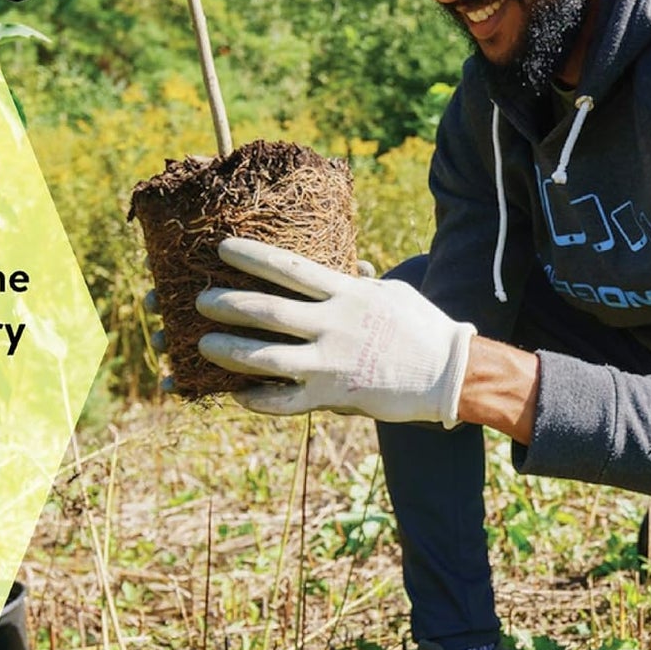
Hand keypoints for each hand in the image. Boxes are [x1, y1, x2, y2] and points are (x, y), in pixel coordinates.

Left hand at [195, 237, 475, 423]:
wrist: (451, 373)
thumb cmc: (422, 327)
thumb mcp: (391, 293)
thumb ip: (362, 284)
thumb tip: (352, 269)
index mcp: (346, 293)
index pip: (289, 268)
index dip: (252, 256)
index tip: (222, 248)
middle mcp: (333, 324)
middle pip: (267, 311)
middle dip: (227, 304)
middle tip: (199, 300)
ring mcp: (331, 362)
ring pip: (266, 357)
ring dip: (230, 350)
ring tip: (204, 345)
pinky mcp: (334, 395)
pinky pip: (286, 401)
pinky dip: (259, 399)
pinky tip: (238, 395)